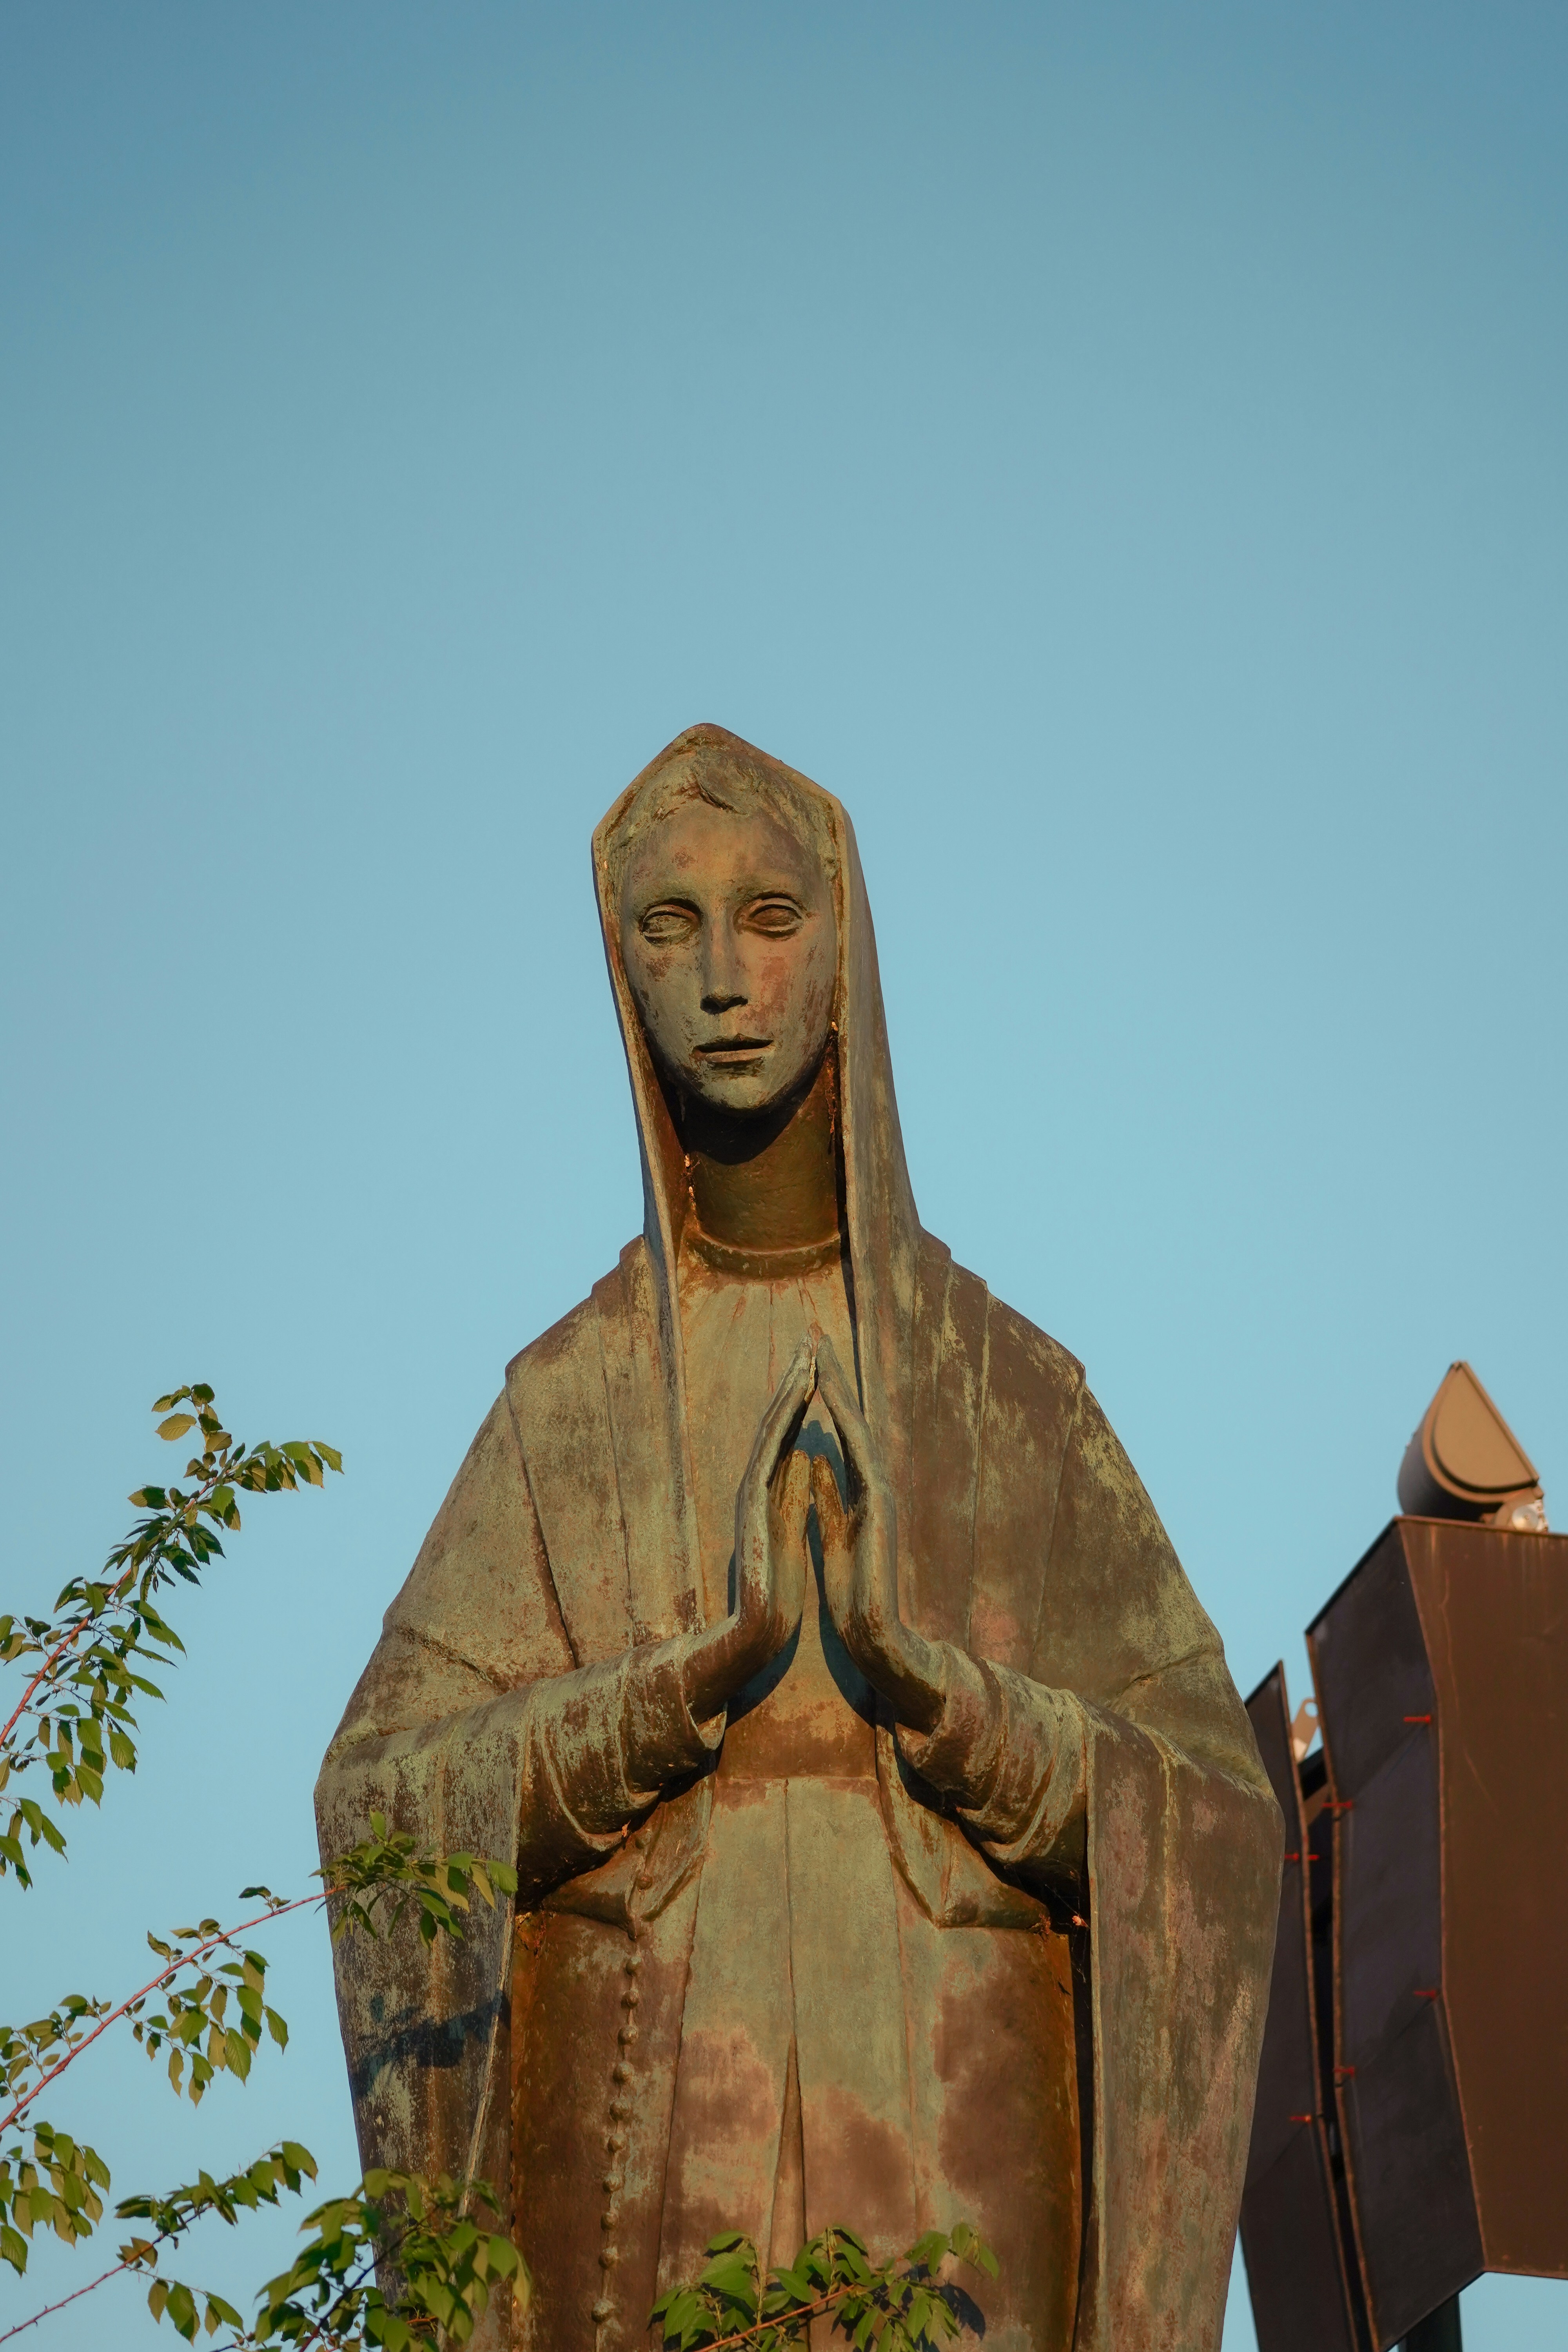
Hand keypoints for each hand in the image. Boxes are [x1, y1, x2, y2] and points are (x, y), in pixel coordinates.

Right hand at [682, 1337, 815, 1721]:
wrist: (756, 1633)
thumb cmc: (779, 1590)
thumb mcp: (795, 1530)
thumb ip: (797, 1493)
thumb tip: (807, 1456)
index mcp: (771, 1490)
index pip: (789, 1432)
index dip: (803, 1394)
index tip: (819, 1359)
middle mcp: (757, 1485)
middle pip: (779, 1420)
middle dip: (797, 1378)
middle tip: (813, 1336)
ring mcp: (752, 1496)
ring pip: (772, 1430)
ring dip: (791, 1391)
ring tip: (808, 1355)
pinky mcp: (754, 1511)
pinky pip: (769, 1456)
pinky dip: (783, 1426)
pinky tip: (798, 1402)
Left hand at [811, 1337, 945, 1733]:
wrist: (876, 1633)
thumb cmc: (853, 1589)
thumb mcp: (830, 1533)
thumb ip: (826, 1497)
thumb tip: (814, 1460)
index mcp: (858, 1492)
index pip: (839, 1433)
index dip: (822, 1394)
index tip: (806, 1358)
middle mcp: (872, 1484)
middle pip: (849, 1418)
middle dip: (831, 1376)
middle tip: (815, 1333)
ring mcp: (878, 1494)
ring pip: (856, 1428)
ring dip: (837, 1388)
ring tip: (819, 1351)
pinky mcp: (877, 1508)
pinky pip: (858, 1453)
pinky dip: (844, 1423)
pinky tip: (829, 1398)